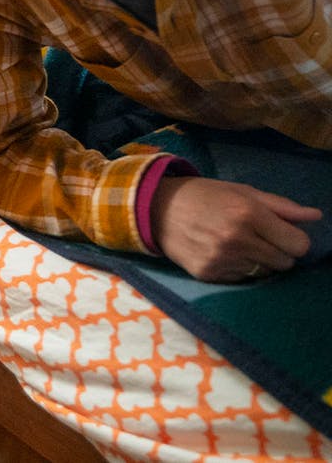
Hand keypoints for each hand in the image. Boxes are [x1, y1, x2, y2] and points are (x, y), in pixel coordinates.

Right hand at [151, 176, 321, 282]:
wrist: (155, 209)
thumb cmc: (203, 196)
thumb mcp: (241, 191)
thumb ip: (280, 206)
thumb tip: (316, 216)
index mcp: (248, 213)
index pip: (298, 244)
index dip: (294, 239)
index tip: (281, 233)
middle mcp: (237, 239)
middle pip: (285, 262)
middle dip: (278, 251)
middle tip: (258, 238)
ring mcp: (222, 259)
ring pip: (265, 273)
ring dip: (258, 261)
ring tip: (237, 244)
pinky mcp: (208, 274)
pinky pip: (242, 279)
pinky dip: (238, 268)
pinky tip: (221, 253)